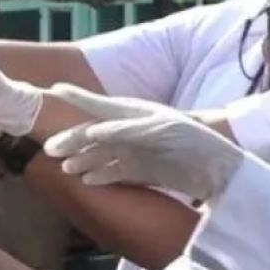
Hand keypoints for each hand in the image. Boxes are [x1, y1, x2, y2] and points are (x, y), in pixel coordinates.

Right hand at [42, 84, 243, 202]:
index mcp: (135, 113)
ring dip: (83, 159)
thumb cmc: (192, 141)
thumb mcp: (158, 130)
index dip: (78, 97)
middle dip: (72, 140)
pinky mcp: (143, 171)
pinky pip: (115, 172)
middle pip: (95, 133)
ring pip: (101, 153)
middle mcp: (131, 130)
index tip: (55, 88)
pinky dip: (100, 175)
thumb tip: (91, 131)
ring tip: (66, 168)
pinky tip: (87, 181)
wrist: (219, 170)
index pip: (100, 105)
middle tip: (50, 150)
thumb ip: (124, 130)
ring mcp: (136, 151)